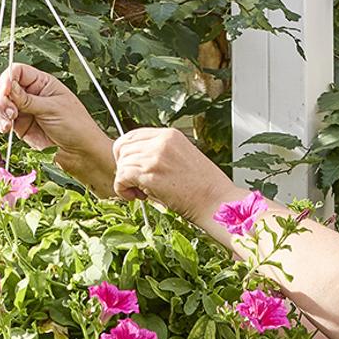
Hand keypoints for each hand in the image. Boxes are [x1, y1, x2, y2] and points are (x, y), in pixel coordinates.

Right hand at [0, 63, 115, 193]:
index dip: (8, 78)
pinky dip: (0, 122)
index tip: (6, 90)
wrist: (81, 154)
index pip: (18, 71)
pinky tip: (6, 128)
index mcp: (43, 83)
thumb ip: (27, 99)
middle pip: (6, 87)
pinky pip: (3, 120)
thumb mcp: (52, 109)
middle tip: (9, 110)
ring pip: (2, 104)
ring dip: (0, 111)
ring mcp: (26, 110)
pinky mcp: (21, 125)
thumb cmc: (76, 127)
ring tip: (9, 122)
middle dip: (3, 97)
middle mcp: (32, 94)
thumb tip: (8, 87)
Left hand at [111, 127, 234, 228]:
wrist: (217, 202)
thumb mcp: (185, 158)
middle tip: (134, 182)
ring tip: (141, 192)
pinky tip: (136, 196)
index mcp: (170, 135)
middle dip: (123, 166)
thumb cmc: (206, 188)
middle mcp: (161, 141)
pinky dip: (122, 189)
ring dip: (125, 180)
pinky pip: (121, 177)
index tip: (131, 167)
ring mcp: (155, 156)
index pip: (133, 135)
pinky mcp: (150, 174)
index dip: (126, 152)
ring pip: (121, 163)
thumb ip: (163, 154)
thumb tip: (140, 161)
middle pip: (122, 147)